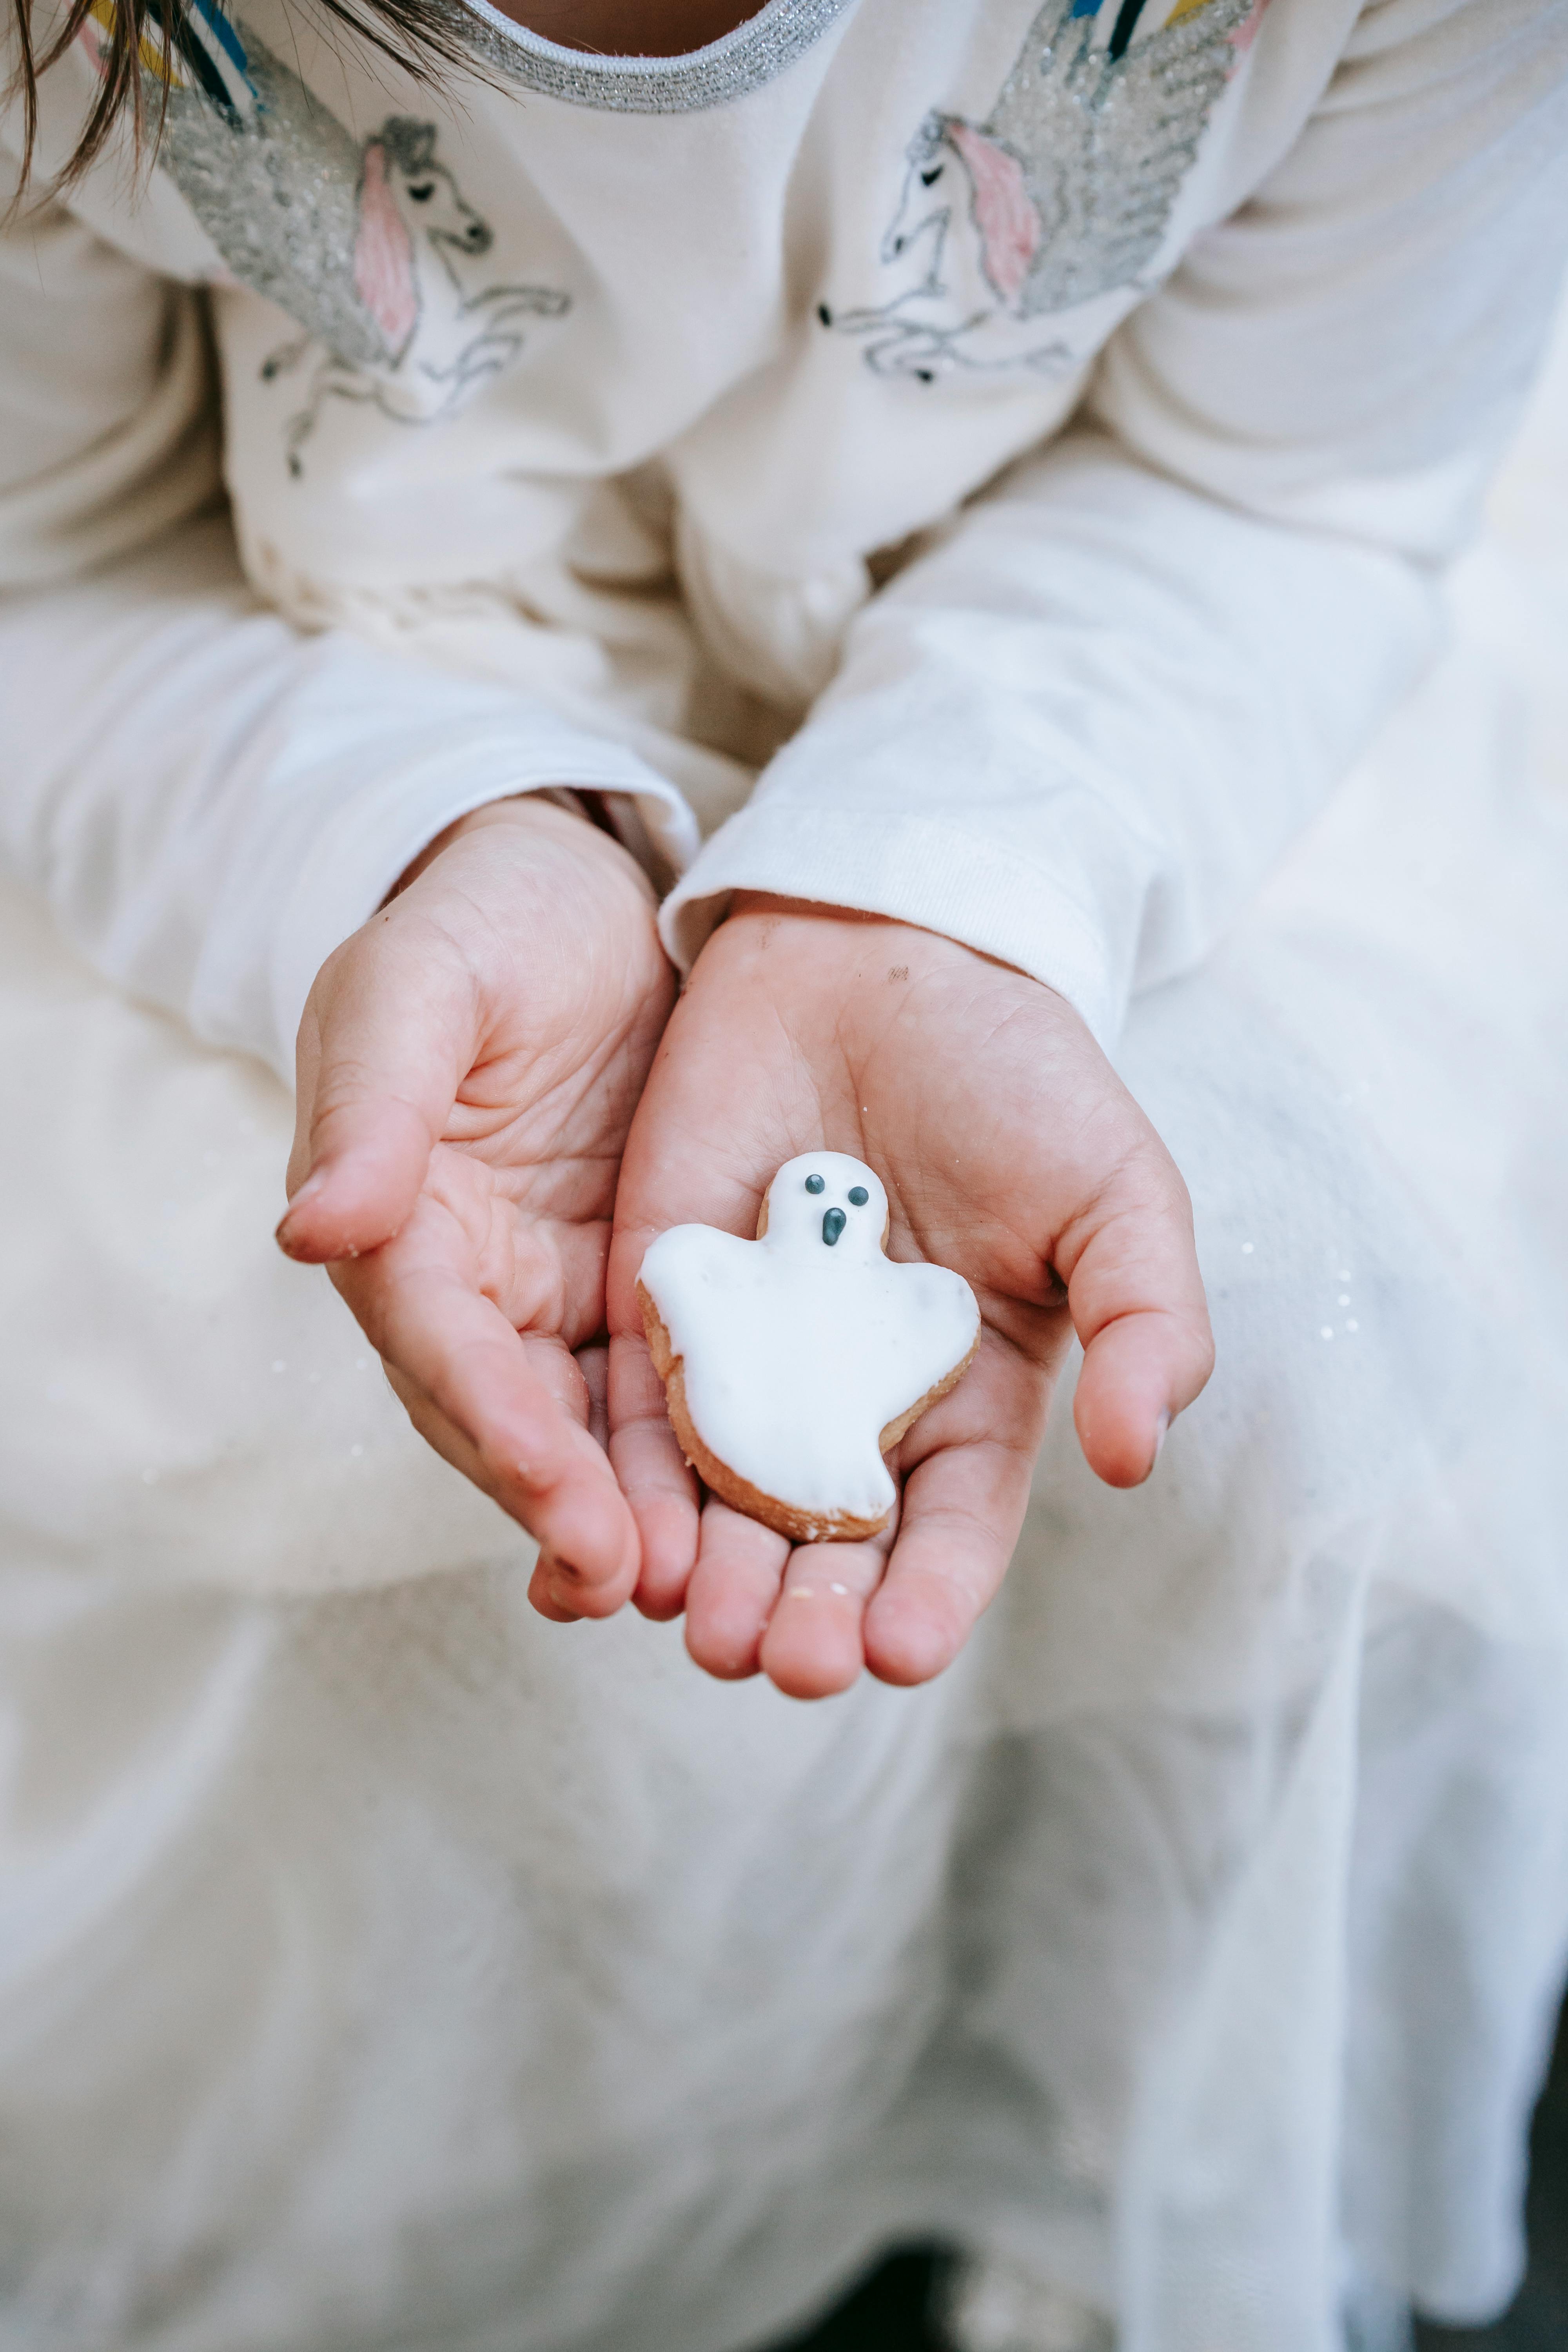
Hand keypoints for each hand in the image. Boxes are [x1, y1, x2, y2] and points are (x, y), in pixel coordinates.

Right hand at [277, 796, 675, 1601]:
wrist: (584, 898)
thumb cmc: (486, 923)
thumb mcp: (418, 984)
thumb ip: (370, 1101)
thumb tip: (310, 1227)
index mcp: (400, 1222)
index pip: (441, 1347)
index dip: (496, 1427)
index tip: (559, 1500)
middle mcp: (472, 1284)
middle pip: (506, 1418)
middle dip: (563, 1506)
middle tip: (634, 1582)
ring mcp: (556, 1296)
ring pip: (582, 1432)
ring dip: (627, 1516)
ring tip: (695, 1590)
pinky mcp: (639, 1291)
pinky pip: (659, 1391)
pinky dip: (690, 1460)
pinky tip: (748, 1519)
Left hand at [598, 896, 1212, 1697]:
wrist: (879, 953)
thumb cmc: (1016, 1075)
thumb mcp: (1114, 1194)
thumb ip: (1144, 1321)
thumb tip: (1134, 1455)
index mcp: (969, 1401)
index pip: (950, 1530)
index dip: (931, 1598)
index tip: (902, 1652)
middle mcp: (856, 1406)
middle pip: (829, 1547)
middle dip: (808, 1616)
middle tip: (788, 1662)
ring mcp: (756, 1364)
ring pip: (724, 1508)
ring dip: (709, 1580)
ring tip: (704, 1628)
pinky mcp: (665, 1309)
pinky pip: (637, 1417)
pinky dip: (626, 1487)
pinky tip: (620, 1544)